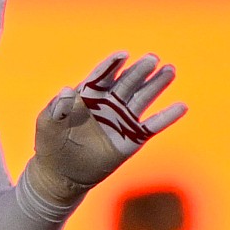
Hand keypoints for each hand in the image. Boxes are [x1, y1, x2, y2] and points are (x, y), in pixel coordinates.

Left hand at [22, 52, 184, 212]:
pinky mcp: (131, 140)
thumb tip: (67, 90)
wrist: (59, 174)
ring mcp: (121, 121)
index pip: (103, 75)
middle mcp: (108, 104)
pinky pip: (151, 126)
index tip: (123, 55)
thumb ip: (57, 107)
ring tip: (169, 70)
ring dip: (156, 84)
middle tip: (153, 58)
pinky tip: (181, 106)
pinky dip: (166, 117)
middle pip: (127, 82)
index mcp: (88, 95)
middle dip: (139, 70)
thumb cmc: (50, 145)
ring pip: (142, 98)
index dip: (112, 65)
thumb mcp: (47, 124)